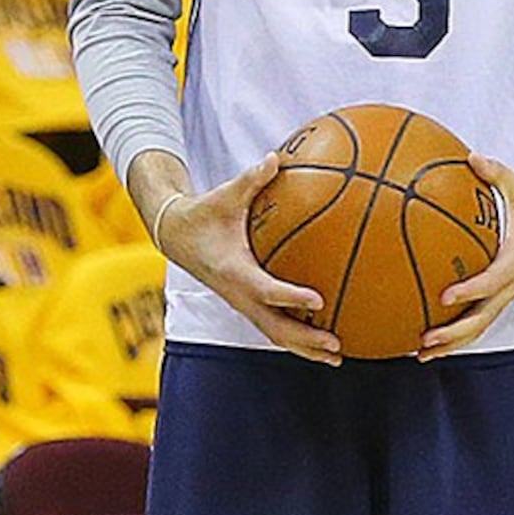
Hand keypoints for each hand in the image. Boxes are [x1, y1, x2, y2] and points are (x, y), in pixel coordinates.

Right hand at [153, 158, 339, 363]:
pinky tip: (323, 341)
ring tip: (337, 356)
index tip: (319, 300)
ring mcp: (242, 303)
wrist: (176, 235)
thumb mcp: (224, 194)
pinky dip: (297, 338)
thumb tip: (275, 158)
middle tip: (336, 344)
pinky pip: (273, 326)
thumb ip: (251, 179)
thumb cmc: (204, 213)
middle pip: (274, 327)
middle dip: (305, 339)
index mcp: (233, 270)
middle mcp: (238, 294)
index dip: (291, 297)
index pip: (265, 289)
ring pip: (275, 334)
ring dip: (305, 348)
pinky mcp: (246, 305)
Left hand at [425, 153, 513, 354]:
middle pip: (485, 316)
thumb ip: (495, 172)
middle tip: (425, 339)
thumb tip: (472, 157)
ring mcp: (510, 291)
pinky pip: (481, 319)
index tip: (445, 296)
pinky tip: (430, 340)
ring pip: (482, 325)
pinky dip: (458, 333)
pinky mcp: (504, 294)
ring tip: (421, 354)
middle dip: (455, 332)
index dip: (471, 290)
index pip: (494, 279)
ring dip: (453, 343)